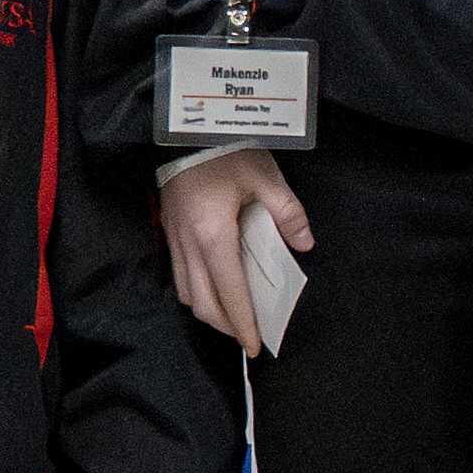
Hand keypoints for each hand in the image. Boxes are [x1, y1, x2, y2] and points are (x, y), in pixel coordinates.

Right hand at [160, 148, 310, 349]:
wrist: (184, 126)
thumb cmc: (224, 149)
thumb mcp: (266, 177)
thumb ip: (288, 213)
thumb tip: (305, 243)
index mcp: (213, 237)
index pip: (230, 294)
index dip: (243, 325)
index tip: (253, 346)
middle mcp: (188, 245)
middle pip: (203, 304)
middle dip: (225, 326)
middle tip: (246, 335)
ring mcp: (174, 239)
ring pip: (186, 293)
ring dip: (208, 310)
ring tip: (231, 315)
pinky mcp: (168, 229)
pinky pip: (179, 274)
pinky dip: (196, 290)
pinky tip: (213, 285)